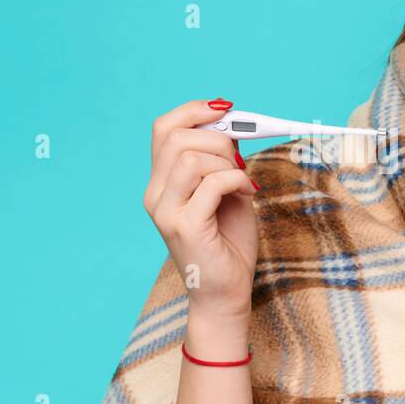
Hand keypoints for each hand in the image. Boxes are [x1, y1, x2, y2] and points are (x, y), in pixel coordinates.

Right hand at [143, 98, 258, 320]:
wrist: (226, 293)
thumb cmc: (228, 244)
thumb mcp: (227, 191)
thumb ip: (222, 160)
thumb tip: (231, 124)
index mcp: (161, 182)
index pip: (163, 128)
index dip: (194, 110)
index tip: (226, 110)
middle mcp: (155, 194)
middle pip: (176, 136)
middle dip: (219, 138)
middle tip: (240, 161)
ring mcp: (165, 211)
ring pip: (192, 157)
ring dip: (228, 163)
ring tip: (243, 182)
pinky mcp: (183, 226)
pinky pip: (212, 183)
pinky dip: (237, 181)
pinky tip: (248, 194)